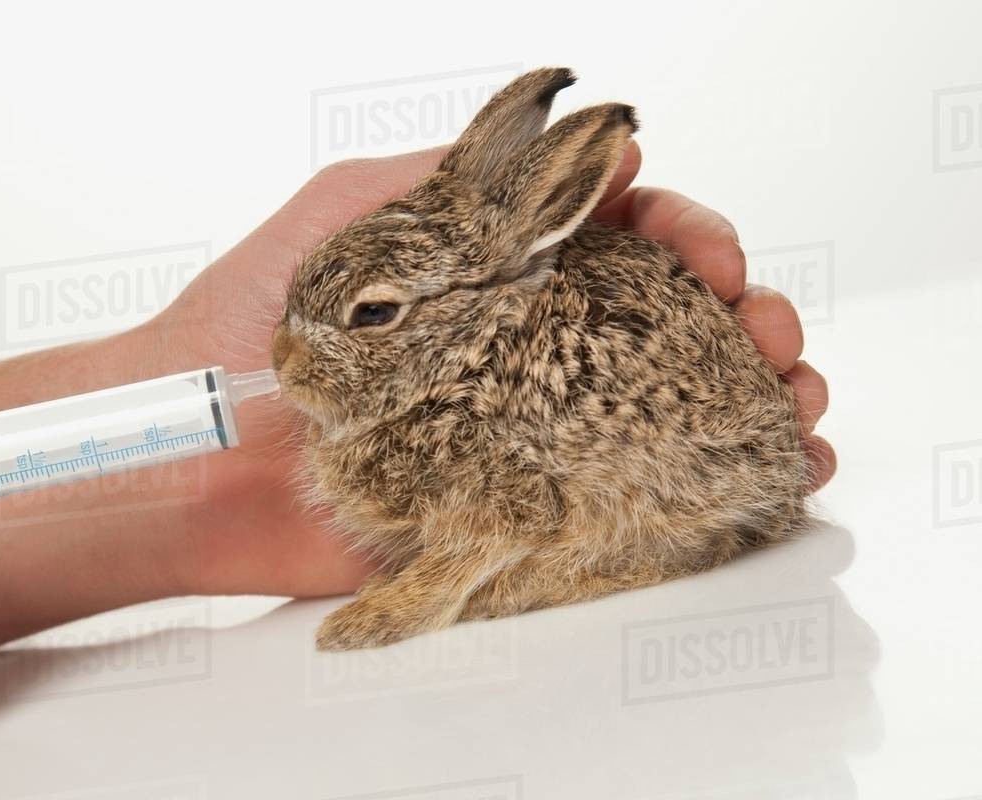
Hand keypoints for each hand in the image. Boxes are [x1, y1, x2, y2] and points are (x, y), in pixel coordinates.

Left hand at [137, 142, 834, 596]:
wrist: (187, 453)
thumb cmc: (248, 320)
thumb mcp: (357, 211)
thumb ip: (474, 181)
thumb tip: (614, 156)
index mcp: (495, 270)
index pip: (620, 242)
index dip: (687, 240)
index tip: (721, 259)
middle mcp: (521, 346)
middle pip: (663, 326)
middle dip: (740, 322)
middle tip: (775, 340)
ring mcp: (523, 430)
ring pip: (659, 409)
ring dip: (743, 401)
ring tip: (794, 408)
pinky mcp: (509, 510)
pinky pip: (620, 500)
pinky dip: (703, 489)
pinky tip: (767, 477)